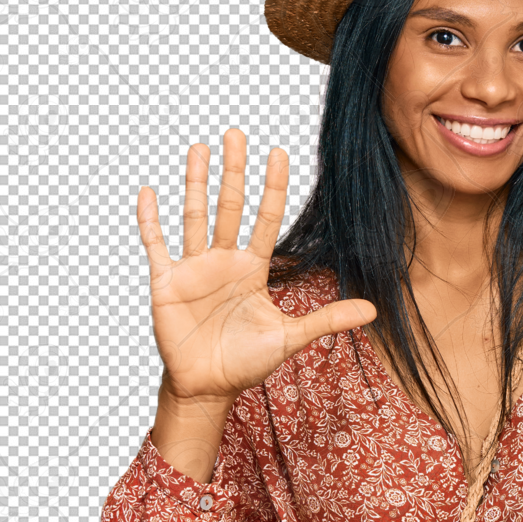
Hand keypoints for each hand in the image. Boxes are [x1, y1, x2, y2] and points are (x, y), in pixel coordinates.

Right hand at [138, 127, 375, 408]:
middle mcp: (223, 261)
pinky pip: (157, 245)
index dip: (273, 189)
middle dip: (234, 171)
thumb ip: (327, 319)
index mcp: (252, 269)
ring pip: (195, 216)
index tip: (279, 153)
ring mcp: (193, 269)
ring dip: (196, 183)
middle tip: (237, 133)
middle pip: (230, 207)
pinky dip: (151, 220)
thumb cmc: (246, 362)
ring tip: (200, 148)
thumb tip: (374, 310)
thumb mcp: (289, 337)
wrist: (208, 388)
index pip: (266, 219)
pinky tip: (149, 192)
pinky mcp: (166, 283)